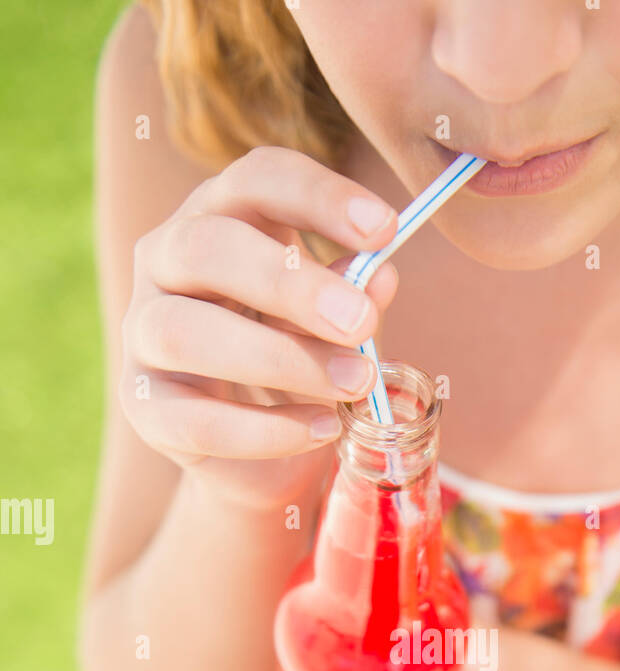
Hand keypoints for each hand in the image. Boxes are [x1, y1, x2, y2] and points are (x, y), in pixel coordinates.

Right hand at [119, 146, 398, 507]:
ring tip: (353, 382)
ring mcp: (143, 333)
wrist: (259, 450)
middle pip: (206, 247)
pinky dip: (266, 429)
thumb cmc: (298, 357)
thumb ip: (352, 296)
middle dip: (289, 284)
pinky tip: (323, 428)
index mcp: (219, 215)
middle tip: (360, 321)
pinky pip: (195, 418)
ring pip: (185, 332)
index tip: (385, 228)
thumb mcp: (334, 319)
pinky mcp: (145, 408)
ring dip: (279, 358)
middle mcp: (165, 261)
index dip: (318, 197)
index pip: (255, 180)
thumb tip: (380, 279)